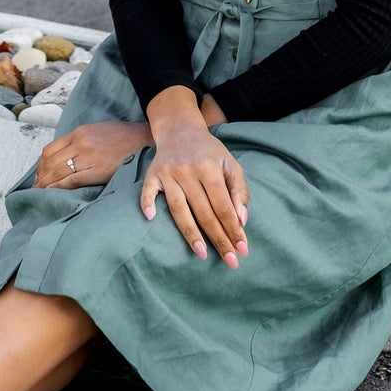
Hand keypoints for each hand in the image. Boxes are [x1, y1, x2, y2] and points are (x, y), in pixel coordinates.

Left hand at [35, 118, 149, 190]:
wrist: (144, 139)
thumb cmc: (122, 137)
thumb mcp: (96, 131)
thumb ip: (80, 141)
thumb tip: (64, 156)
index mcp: (79, 133)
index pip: (50, 150)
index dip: (40, 166)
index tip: (38, 176)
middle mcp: (80, 143)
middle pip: (51, 162)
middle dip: (41, 177)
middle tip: (36, 189)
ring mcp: (89, 157)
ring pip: (58, 172)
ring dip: (47, 184)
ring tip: (42, 194)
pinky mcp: (98, 170)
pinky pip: (72, 180)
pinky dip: (59, 187)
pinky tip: (54, 193)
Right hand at [140, 88, 249, 267]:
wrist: (180, 129)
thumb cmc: (209, 152)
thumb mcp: (230, 164)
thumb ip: (239, 190)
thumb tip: (241, 220)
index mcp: (210, 168)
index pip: (224, 205)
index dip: (233, 229)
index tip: (242, 250)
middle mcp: (189, 171)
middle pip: (204, 212)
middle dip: (219, 238)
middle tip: (230, 261)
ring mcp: (168, 173)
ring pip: (179, 209)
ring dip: (191, 233)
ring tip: (202, 254)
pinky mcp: (152, 174)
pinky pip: (147, 191)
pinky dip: (147, 204)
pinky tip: (151, 219)